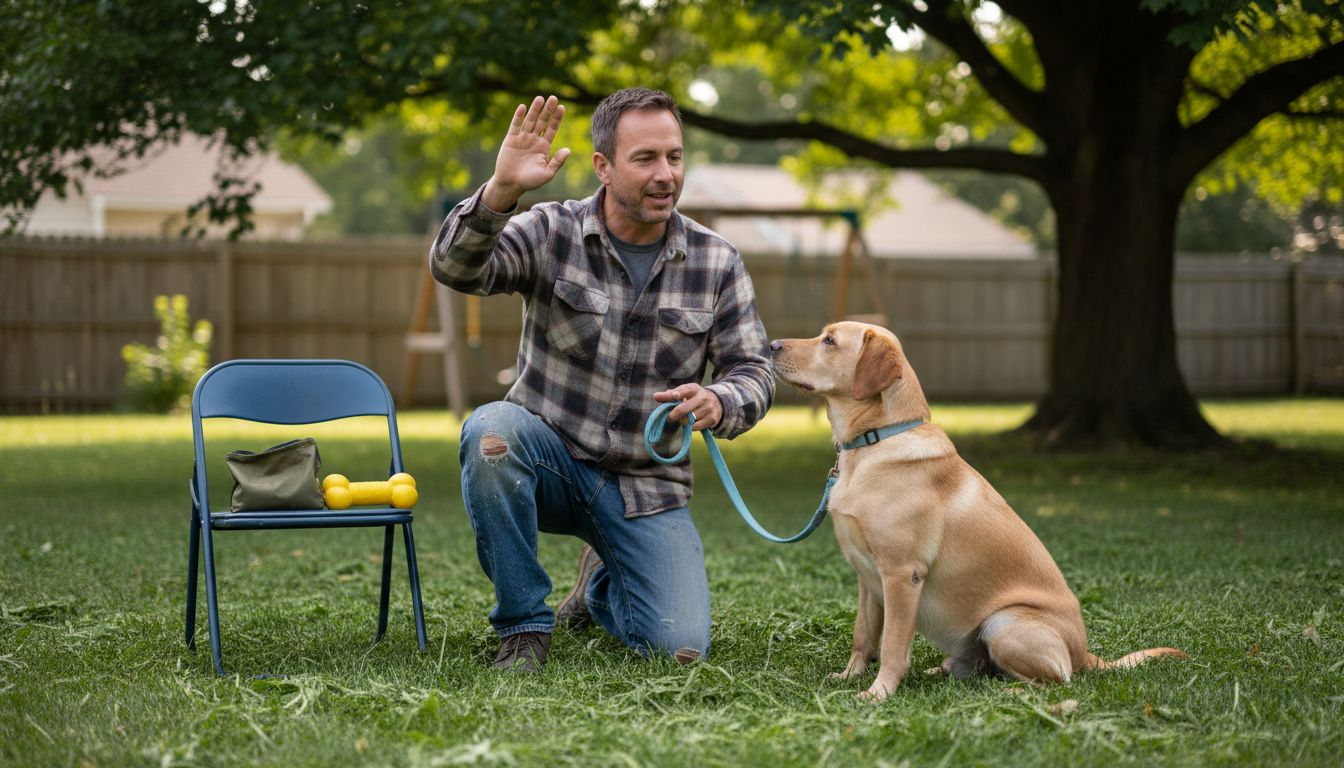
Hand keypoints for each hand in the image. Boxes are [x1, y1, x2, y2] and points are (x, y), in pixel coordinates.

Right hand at [482, 95, 570, 211]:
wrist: (511, 184)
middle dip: (548, 110)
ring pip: (530, 121)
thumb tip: (568, 150)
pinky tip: (523, 107)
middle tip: (553, 98)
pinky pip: (515, 126)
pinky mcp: (510, 140)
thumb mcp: (547, 173)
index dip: (556, 118)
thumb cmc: (530, 181)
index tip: (562, 107)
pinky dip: (518, 117)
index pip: (552, 129)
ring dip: (535, 110)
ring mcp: (522, 139)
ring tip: (540, 98)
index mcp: (544, 146)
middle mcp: (534, 140)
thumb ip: (557, 161)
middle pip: (542, 122)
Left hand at [653, 384, 722, 430]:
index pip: (683, 391)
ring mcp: (708, 408)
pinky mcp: (712, 419)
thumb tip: (656, 396)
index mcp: (694, 388)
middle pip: (684, 408)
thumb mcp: (685, 392)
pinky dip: (691, 427)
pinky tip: (692, 423)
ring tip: (684, 419)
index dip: (676, 394)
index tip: (673, 396)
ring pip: (689, 419)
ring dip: (684, 421)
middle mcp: (703, 397)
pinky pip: (696, 426)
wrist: (718, 402)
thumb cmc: (694, 398)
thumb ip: (671, 394)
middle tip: (670, 418)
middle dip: (675, 414)